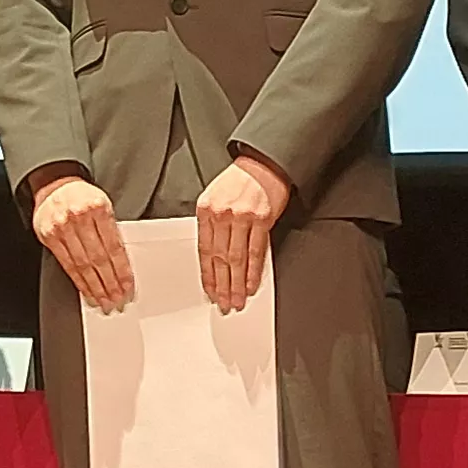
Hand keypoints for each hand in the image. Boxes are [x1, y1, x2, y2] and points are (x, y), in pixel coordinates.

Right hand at [29, 171, 138, 312]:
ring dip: (95, 288)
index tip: (128, 287)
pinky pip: (67, 265)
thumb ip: (110, 230)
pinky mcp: (49, 237)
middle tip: (118, 301)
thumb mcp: (103, 204)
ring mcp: (62, 227)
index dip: (122, 271)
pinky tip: (88, 293)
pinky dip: (79, 282)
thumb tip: (122, 263)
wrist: (55, 184)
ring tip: (105, 302)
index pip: (114, 247)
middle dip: (110, 284)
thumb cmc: (82, 196)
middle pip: (98, 259)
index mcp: (99, 207)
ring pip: (82, 265)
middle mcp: (79, 217)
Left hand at [195, 151, 288, 311]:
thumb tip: (211, 257)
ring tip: (236, 301)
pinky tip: (251, 285)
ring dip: (236, 284)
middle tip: (223, 304)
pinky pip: (256, 252)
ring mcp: (242, 217)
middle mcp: (222, 214)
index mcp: (206, 210)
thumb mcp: (214, 197)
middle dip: (221, 285)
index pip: (204, 250)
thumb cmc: (239, 181)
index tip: (210, 292)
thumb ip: (211, 225)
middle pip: (219, 259)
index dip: (207, 275)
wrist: (263, 164)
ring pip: (237, 259)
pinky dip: (253, 272)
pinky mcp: (262, 220)